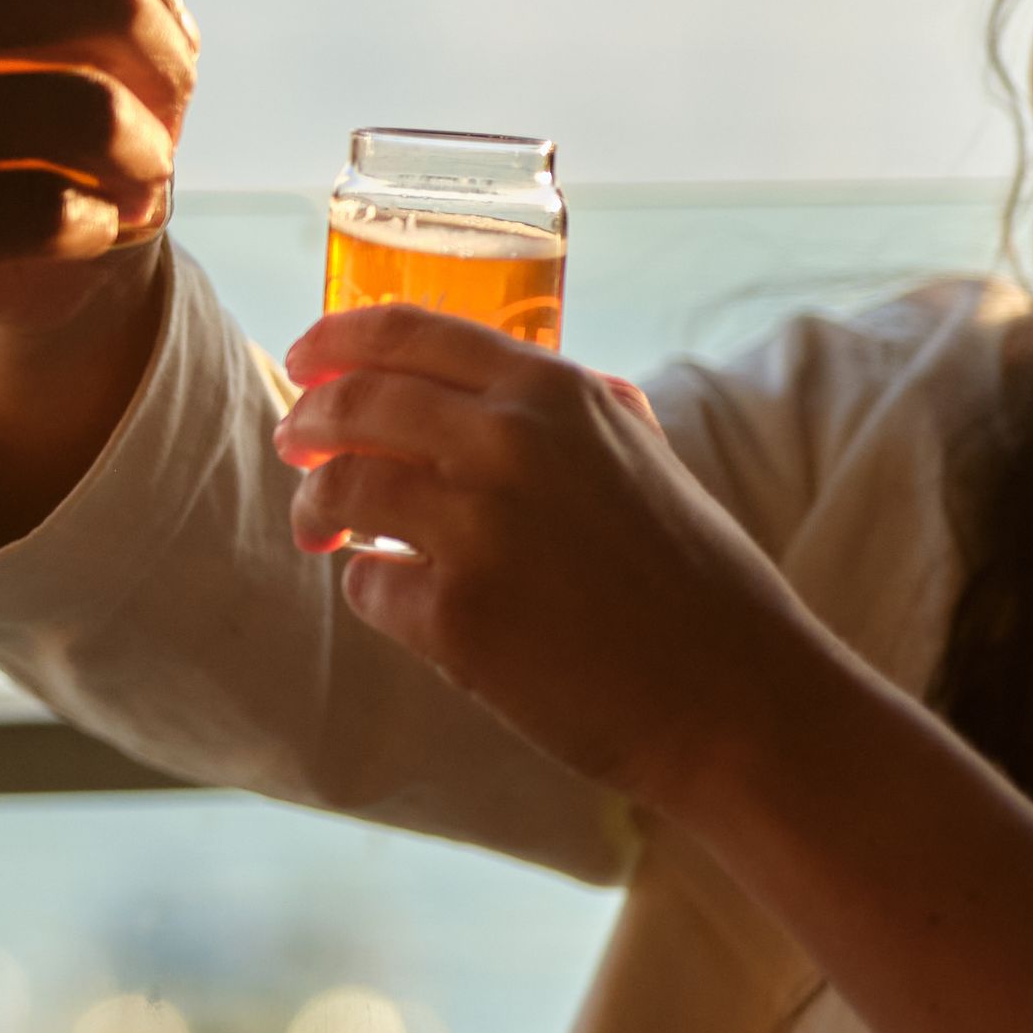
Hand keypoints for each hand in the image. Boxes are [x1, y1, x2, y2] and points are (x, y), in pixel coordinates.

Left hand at [274, 303, 860, 818]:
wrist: (739, 700)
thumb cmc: (699, 584)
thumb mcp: (646, 458)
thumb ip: (574, 409)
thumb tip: (502, 381)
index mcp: (555, 394)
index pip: (408, 331)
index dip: (337, 340)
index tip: (303, 360)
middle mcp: (510, 444)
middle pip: (354, 402)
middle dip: (306, 422)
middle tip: (293, 444)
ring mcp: (478, 528)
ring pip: (340, 487)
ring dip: (315, 506)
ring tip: (319, 529)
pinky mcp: (457, 615)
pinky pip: (368, 583)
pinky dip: (370, 588)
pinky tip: (403, 602)